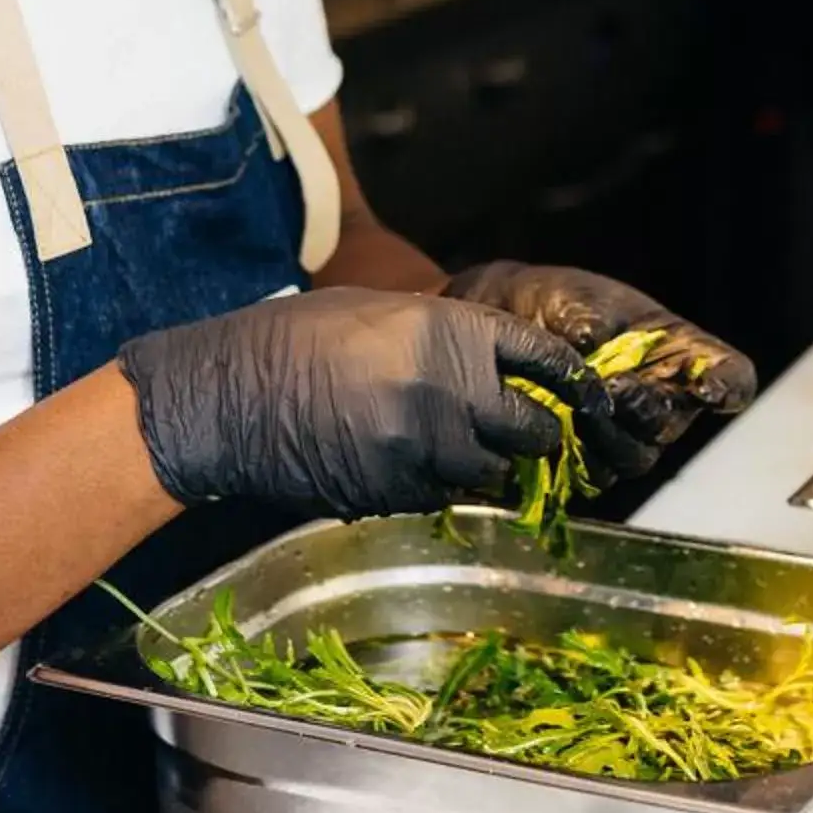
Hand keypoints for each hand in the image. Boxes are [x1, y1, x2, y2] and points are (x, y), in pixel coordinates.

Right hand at [117, 288, 610, 519]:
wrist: (225, 398)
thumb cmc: (294, 341)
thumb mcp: (379, 313)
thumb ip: (443, 338)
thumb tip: (490, 365)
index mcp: (448, 331)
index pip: (541, 358)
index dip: (570, 381)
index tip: (587, 397)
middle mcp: (448, 390)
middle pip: (532, 430)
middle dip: (535, 437)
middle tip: (523, 437)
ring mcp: (423, 448)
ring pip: (490, 475)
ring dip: (483, 469)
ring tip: (448, 452)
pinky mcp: (396, 492)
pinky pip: (442, 500)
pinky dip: (437, 490)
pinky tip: (402, 468)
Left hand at [441, 263, 757, 479]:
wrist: (503, 325)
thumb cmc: (555, 304)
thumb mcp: (570, 295)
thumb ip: (584, 313)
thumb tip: (590, 339)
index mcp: (681, 354)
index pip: (731, 376)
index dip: (729, 385)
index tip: (709, 387)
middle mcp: (663, 401)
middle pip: (673, 422)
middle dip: (646, 409)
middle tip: (614, 389)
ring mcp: (626, 435)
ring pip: (633, 457)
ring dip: (607, 438)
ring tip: (575, 411)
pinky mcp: (585, 460)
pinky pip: (588, 475)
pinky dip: (570, 458)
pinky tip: (548, 435)